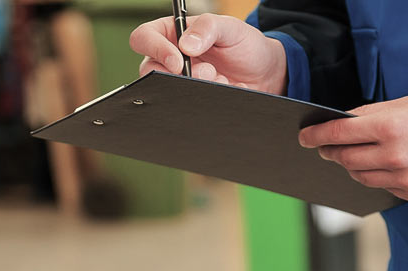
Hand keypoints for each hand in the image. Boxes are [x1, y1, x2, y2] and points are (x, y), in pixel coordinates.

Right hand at [129, 14, 287, 94]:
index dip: (155, 49)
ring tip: (220, 79)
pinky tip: (222, 89)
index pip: (144, 38)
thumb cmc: (243, 44)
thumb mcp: (230, 27)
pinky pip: (183, 107)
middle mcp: (168, 59)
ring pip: (166, 92)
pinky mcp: (187, 100)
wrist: (264, 73)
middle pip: (149, 70)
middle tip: (207, 72)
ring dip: (195, 88)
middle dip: (178, 75)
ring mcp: (177, 82)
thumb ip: (208, 28)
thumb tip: (186, 45)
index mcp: (171, 34)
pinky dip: (204, 100)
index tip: (178, 61)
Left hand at [298, 92, 407, 203]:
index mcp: (389, 127)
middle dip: (331, 153)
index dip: (316, 136)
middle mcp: (394, 156)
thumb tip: (344, 124)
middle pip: (345, 159)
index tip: (305, 137)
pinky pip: (385, 188)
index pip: (338, 134)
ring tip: (352, 157)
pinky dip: (379, 178)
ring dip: (352, 167)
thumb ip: (373, 115)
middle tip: (324, 148)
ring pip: (362, 177)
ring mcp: (405, 180)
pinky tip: (383, 168)